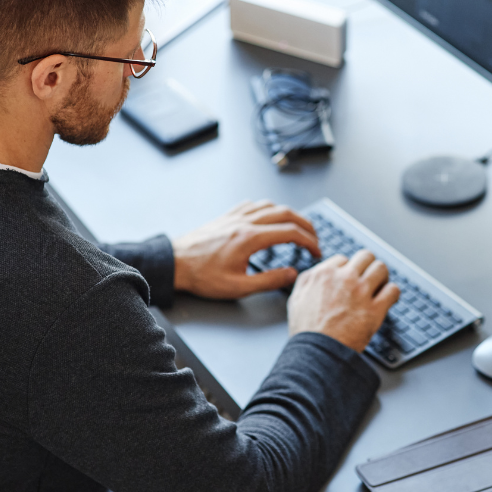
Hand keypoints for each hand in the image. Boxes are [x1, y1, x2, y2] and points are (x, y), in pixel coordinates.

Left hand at [173, 200, 321, 298]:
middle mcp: (245, 222)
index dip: (309, 241)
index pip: (291, 232)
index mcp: (250, 238)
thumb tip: (292, 274)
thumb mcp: (238, 287)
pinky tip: (269, 216)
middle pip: (286, 213)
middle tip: (314, 237)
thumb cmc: (202, 276)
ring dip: (289, 214)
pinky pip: (253, 205)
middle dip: (305, 224)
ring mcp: (235, 216)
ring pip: (270, 205)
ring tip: (297, 226)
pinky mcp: (226, 217)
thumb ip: (269, 280)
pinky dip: (268, 208)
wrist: (175, 264)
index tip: (316, 251)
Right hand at [287, 250, 400, 351]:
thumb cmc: (306, 331)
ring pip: (381, 268)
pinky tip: (389, 298)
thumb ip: (307, 282)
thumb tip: (316, 274)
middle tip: (369, 276)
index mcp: (323, 274)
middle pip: (365, 257)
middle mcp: (344, 279)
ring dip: (382, 276)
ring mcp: (361, 292)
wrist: (317, 353)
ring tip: (381, 285)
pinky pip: (393, 290)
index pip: (343, 259)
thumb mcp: (296, 299)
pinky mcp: (375, 309)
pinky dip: (393, 293)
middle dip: (368, 266)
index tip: (351, 277)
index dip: (348, 269)